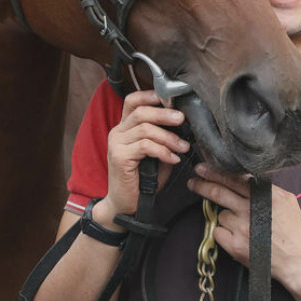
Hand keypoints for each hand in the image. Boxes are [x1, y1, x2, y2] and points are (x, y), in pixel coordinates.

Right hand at [98, 90, 189, 228]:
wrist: (126, 205)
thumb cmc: (142, 180)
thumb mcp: (156, 154)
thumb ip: (163, 138)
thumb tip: (183, 125)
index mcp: (125, 128)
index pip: (132, 101)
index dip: (149, 95)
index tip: (170, 98)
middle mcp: (117, 132)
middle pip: (141, 111)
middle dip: (164, 113)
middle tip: (182, 119)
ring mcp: (116, 144)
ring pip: (145, 129)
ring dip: (169, 137)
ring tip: (184, 147)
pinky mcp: (119, 157)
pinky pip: (145, 146)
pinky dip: (163, 151)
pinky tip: (173, 159)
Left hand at [187, 163, 300, 286]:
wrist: (297, 262)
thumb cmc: (293, 231)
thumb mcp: (286, 200)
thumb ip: (266, 187)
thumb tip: (246, 176)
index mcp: (264, 196)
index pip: (233, 178)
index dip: (214, 172)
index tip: (202, 168)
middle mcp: (251, 209)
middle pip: (218, 192)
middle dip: (201, 185)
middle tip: (193, 182)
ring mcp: (242, 228)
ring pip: (220, 215)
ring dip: (225, 217)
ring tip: (242, 226)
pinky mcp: (235, 246)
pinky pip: (218, 232)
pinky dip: (224, 233)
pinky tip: (238, 237)